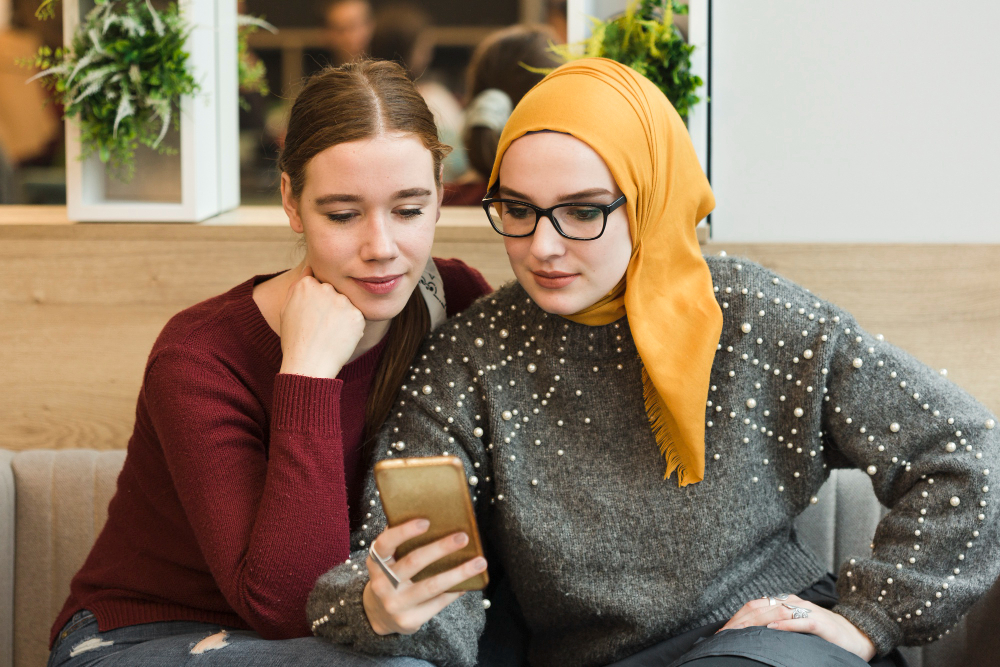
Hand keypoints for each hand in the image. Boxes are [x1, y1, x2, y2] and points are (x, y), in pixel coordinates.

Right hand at [279, 264, 365, 378]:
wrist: (308, 365)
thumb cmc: (295, 340)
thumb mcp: (287, 309)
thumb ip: (298, 287)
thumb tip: (310, 269)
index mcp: (306, 284)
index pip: (318, 284)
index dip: (316, 303)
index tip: (312, 316)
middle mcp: (325, 288)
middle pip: (334, 292)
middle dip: (330, 307)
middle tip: (321, 328)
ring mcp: (342, 301)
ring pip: (346, 305)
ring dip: (342, 317)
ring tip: (329, 334)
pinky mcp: (357, 314)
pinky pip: (357, 317)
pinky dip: (351, 327)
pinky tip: (339, 338)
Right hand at [362, 519, 487, 634]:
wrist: (379, 615)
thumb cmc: (391, 578)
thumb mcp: (387, 561)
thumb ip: (401, 543)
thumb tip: (433, 518)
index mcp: (376, 563)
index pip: (385, 543)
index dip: (404, 531)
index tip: (426, 521)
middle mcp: (382, 584)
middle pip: (414, 562)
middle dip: (441, 548)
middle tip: (463, 537)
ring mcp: (395, 604)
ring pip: (431, 585)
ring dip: (458, 573)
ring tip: (479, 562)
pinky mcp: (409, 620)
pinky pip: (438, 603)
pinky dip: (455, 590)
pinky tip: (469, 582)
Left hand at [717, 594, 876, 661]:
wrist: (857, 634)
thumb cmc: (822, 633)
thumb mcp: (794, 628)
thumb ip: (775, 627)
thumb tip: (751, 635)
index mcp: (784, 603)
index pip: (754, 607)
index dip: (736, 618)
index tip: (721, 633)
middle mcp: (793, 603)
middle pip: (760, 608)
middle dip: (740, 622)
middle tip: (725, 636)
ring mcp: (807, 611)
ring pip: (777, 612)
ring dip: (756, 622)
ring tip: (740, 633)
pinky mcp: (821, 623)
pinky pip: (801, 622)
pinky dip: (786, 625)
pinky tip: (772, 629)